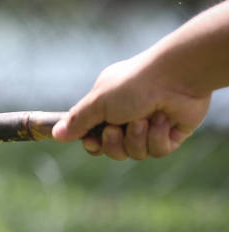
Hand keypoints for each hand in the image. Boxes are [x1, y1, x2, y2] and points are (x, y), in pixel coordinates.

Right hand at [52, 53, 210, 159]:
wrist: (176, 78)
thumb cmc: (133, 84)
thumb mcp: (98, 101)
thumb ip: (77, 120)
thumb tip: (55, 134)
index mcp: (107, 106)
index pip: (93, 136)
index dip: (92, 144)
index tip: (92, 142)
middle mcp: (127, 117)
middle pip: (113, 150)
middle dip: (114, 142)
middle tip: (117, 127)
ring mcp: (149, 127)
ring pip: (135, 154)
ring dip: (137, 138)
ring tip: (144, 119)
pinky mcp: (170, 135)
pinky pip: (157, 151)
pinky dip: (157, 137)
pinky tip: (162, 120)